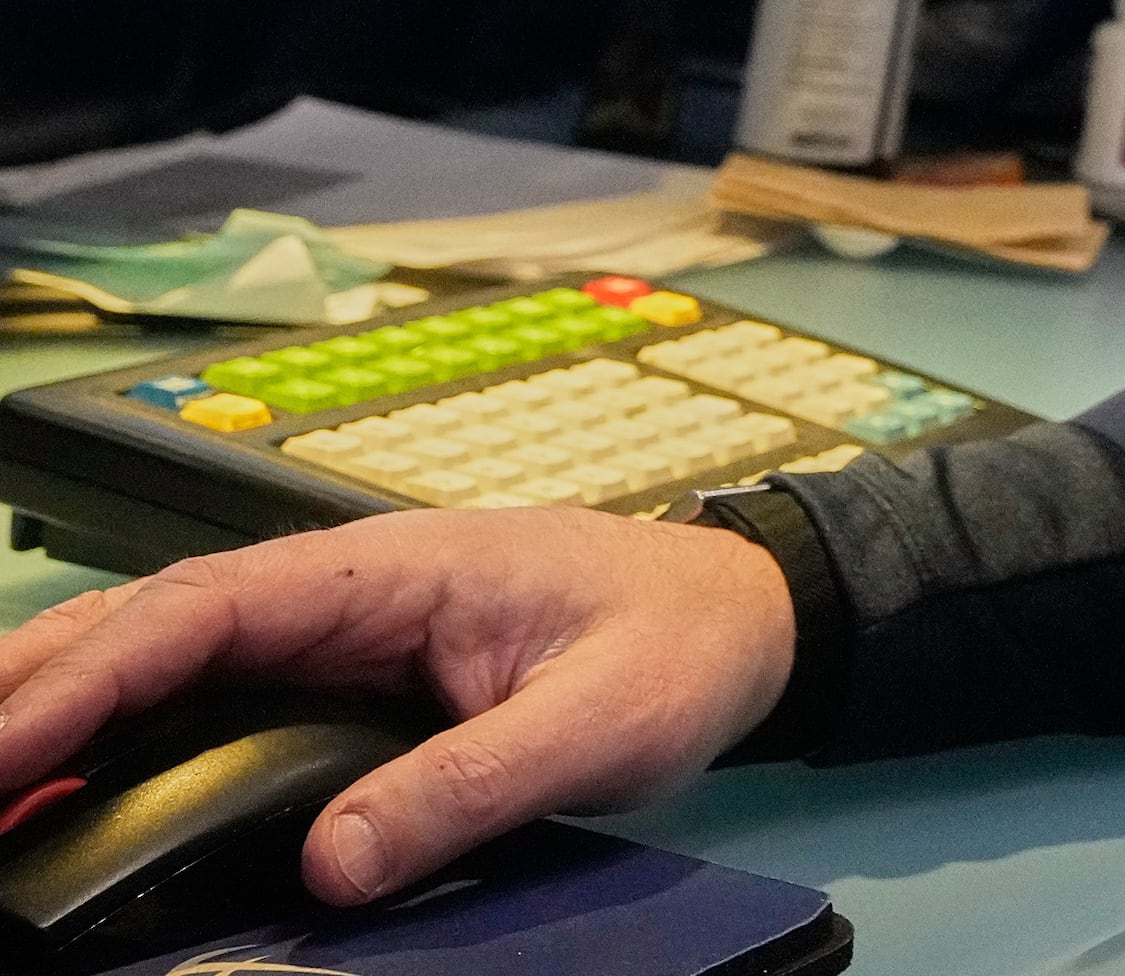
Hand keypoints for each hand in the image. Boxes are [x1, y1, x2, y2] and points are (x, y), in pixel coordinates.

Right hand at [0, 508, 794, 903]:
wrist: (744, 615)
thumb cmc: (680, 641)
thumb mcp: (597, 722)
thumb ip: (469, 783)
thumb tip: (337, 860)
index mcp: (390, 570)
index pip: (202, 608)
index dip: (88, 677)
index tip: (3, 748)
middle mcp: (345, 588)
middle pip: (149, 624)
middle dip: (31, 690)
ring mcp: (339, 628)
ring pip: (164, 657)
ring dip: (61, 711)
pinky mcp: (348, 674)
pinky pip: (212, 694)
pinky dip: (124, 735)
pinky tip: (70, 791)